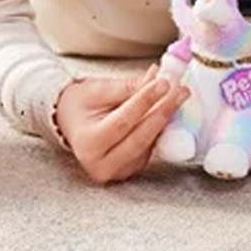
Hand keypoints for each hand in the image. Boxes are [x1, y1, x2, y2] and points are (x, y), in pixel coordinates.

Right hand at [55, 64, 190, 184]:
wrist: (69, 122)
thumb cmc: (80, 104)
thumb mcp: (97, 90)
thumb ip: (127, 88)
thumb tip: (157, 78)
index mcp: (88, 144)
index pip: (123, 122)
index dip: (145, 101)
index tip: (164, 82)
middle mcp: (101, 164)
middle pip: (140, 137)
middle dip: (163, 111)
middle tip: (180, 89)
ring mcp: (117, 171)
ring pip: (149, 143)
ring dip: (166, 118)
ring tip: (179, 95)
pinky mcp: (130, 170)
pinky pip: (150, 148)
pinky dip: (160, 128)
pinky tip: (169, 109)